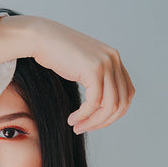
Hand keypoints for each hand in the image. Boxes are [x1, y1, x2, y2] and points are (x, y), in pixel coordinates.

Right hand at [31, 17, 134, 133]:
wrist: (41, 37)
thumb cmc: (56, 53)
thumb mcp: (82, 66)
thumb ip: (96, 79)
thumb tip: (101, 104)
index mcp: (114, 60)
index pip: (126, 95)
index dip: (113, 114)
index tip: (94, 122)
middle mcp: (114, 60)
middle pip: (121, 103)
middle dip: (103, 121)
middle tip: (84, 128)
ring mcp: (106, 64)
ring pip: (109, 106)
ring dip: (93, 122)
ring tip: (77, 126)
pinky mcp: (94, 70)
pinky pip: (94, 103)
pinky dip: (84, 115)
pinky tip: (72, 119)